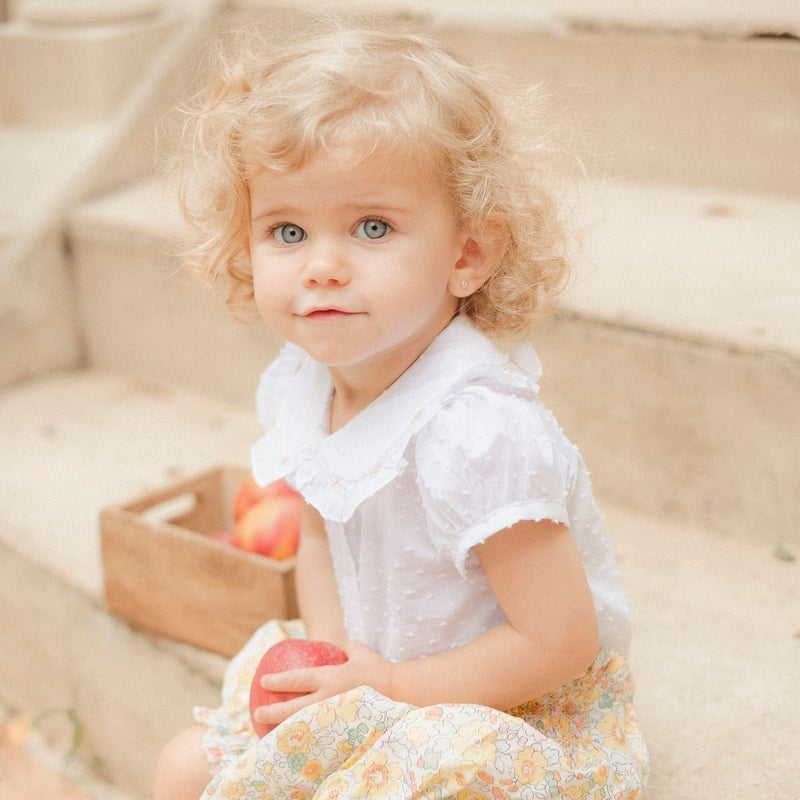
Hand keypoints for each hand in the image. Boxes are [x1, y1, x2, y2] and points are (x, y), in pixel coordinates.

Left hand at [252, 640, 393, 729]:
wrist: (399, 692)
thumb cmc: (378, 670)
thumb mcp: (359, 652)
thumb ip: (345, 647)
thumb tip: (337, 644)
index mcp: (330, 677)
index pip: (297, 679)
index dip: (278, 680)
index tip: (263, 681)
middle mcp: (328, 698)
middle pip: (293, 708)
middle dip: (272, 712)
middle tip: (257, 713)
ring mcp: (334, 717)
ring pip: (302, 726)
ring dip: (284, 730)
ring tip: (269, 734)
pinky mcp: (342, 730)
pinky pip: (318, 736)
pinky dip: (304, 738)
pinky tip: (294, 742)